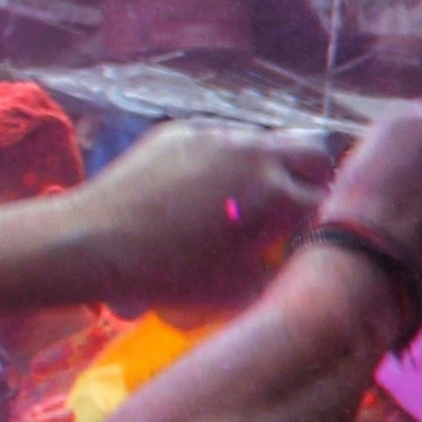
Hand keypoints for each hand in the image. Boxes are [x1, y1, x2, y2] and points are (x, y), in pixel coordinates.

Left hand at [60, 125, 333, 320]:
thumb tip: (304, 268)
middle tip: (296, 208)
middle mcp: (255, 153)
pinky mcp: (182, 130)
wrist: (91, 241)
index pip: (330, 201)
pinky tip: (201, 189)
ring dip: (269, 166)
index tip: (317, 239)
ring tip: (243, 199)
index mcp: (276, 194)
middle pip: (314, 150)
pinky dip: (227, 160)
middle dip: (314, 177)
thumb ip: (283, 275)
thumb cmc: (168, 275)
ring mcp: (216, 135)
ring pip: (266, 139)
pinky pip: (222, 138)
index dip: (329, 223)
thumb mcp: (238, 291)